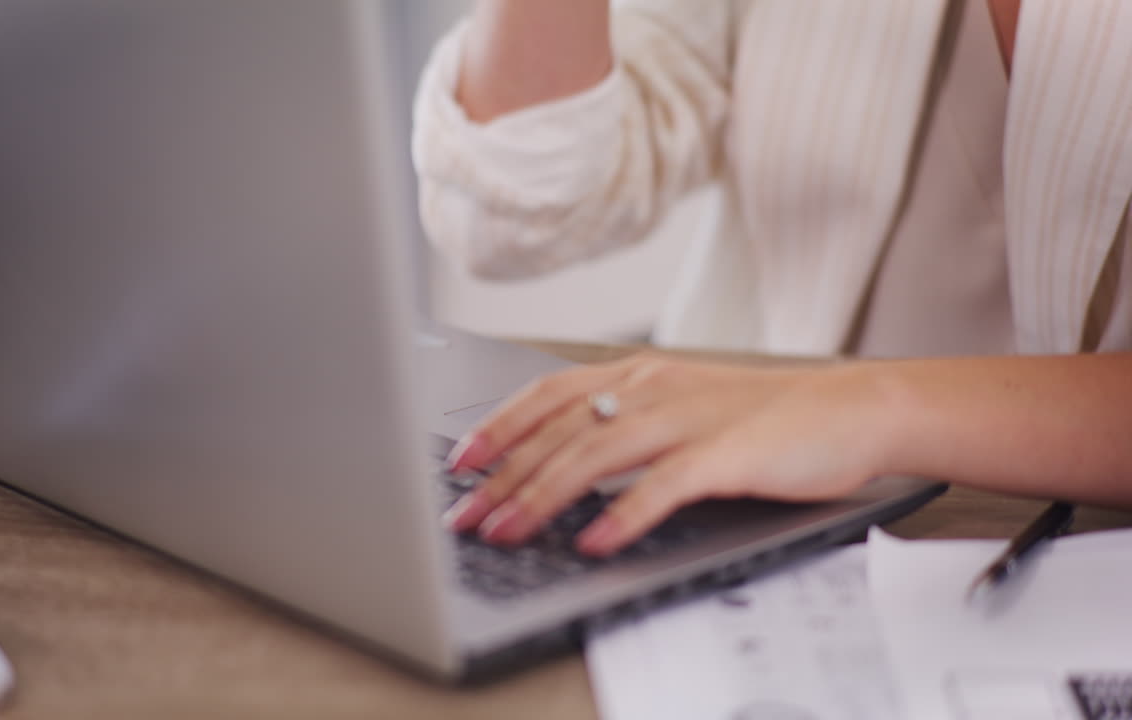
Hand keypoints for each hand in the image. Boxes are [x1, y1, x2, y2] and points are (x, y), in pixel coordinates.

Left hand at [442, 353, 894, 555]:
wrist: (855, 408)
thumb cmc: (765, 417)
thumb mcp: (682, 409)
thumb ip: (624, 425)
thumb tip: (560, 466)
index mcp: (639, 375)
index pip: (548, 394)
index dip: (499, 426)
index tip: (460, 462)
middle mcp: (655, 388)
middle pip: (560, 430)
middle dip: (504, 477)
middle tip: (465, 518)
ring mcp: (691, 417)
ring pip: (597, 452)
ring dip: (543, 496)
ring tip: (506, 532)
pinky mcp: (729, 452)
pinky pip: (665, 485)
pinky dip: (623, 516)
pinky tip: (592, 542)